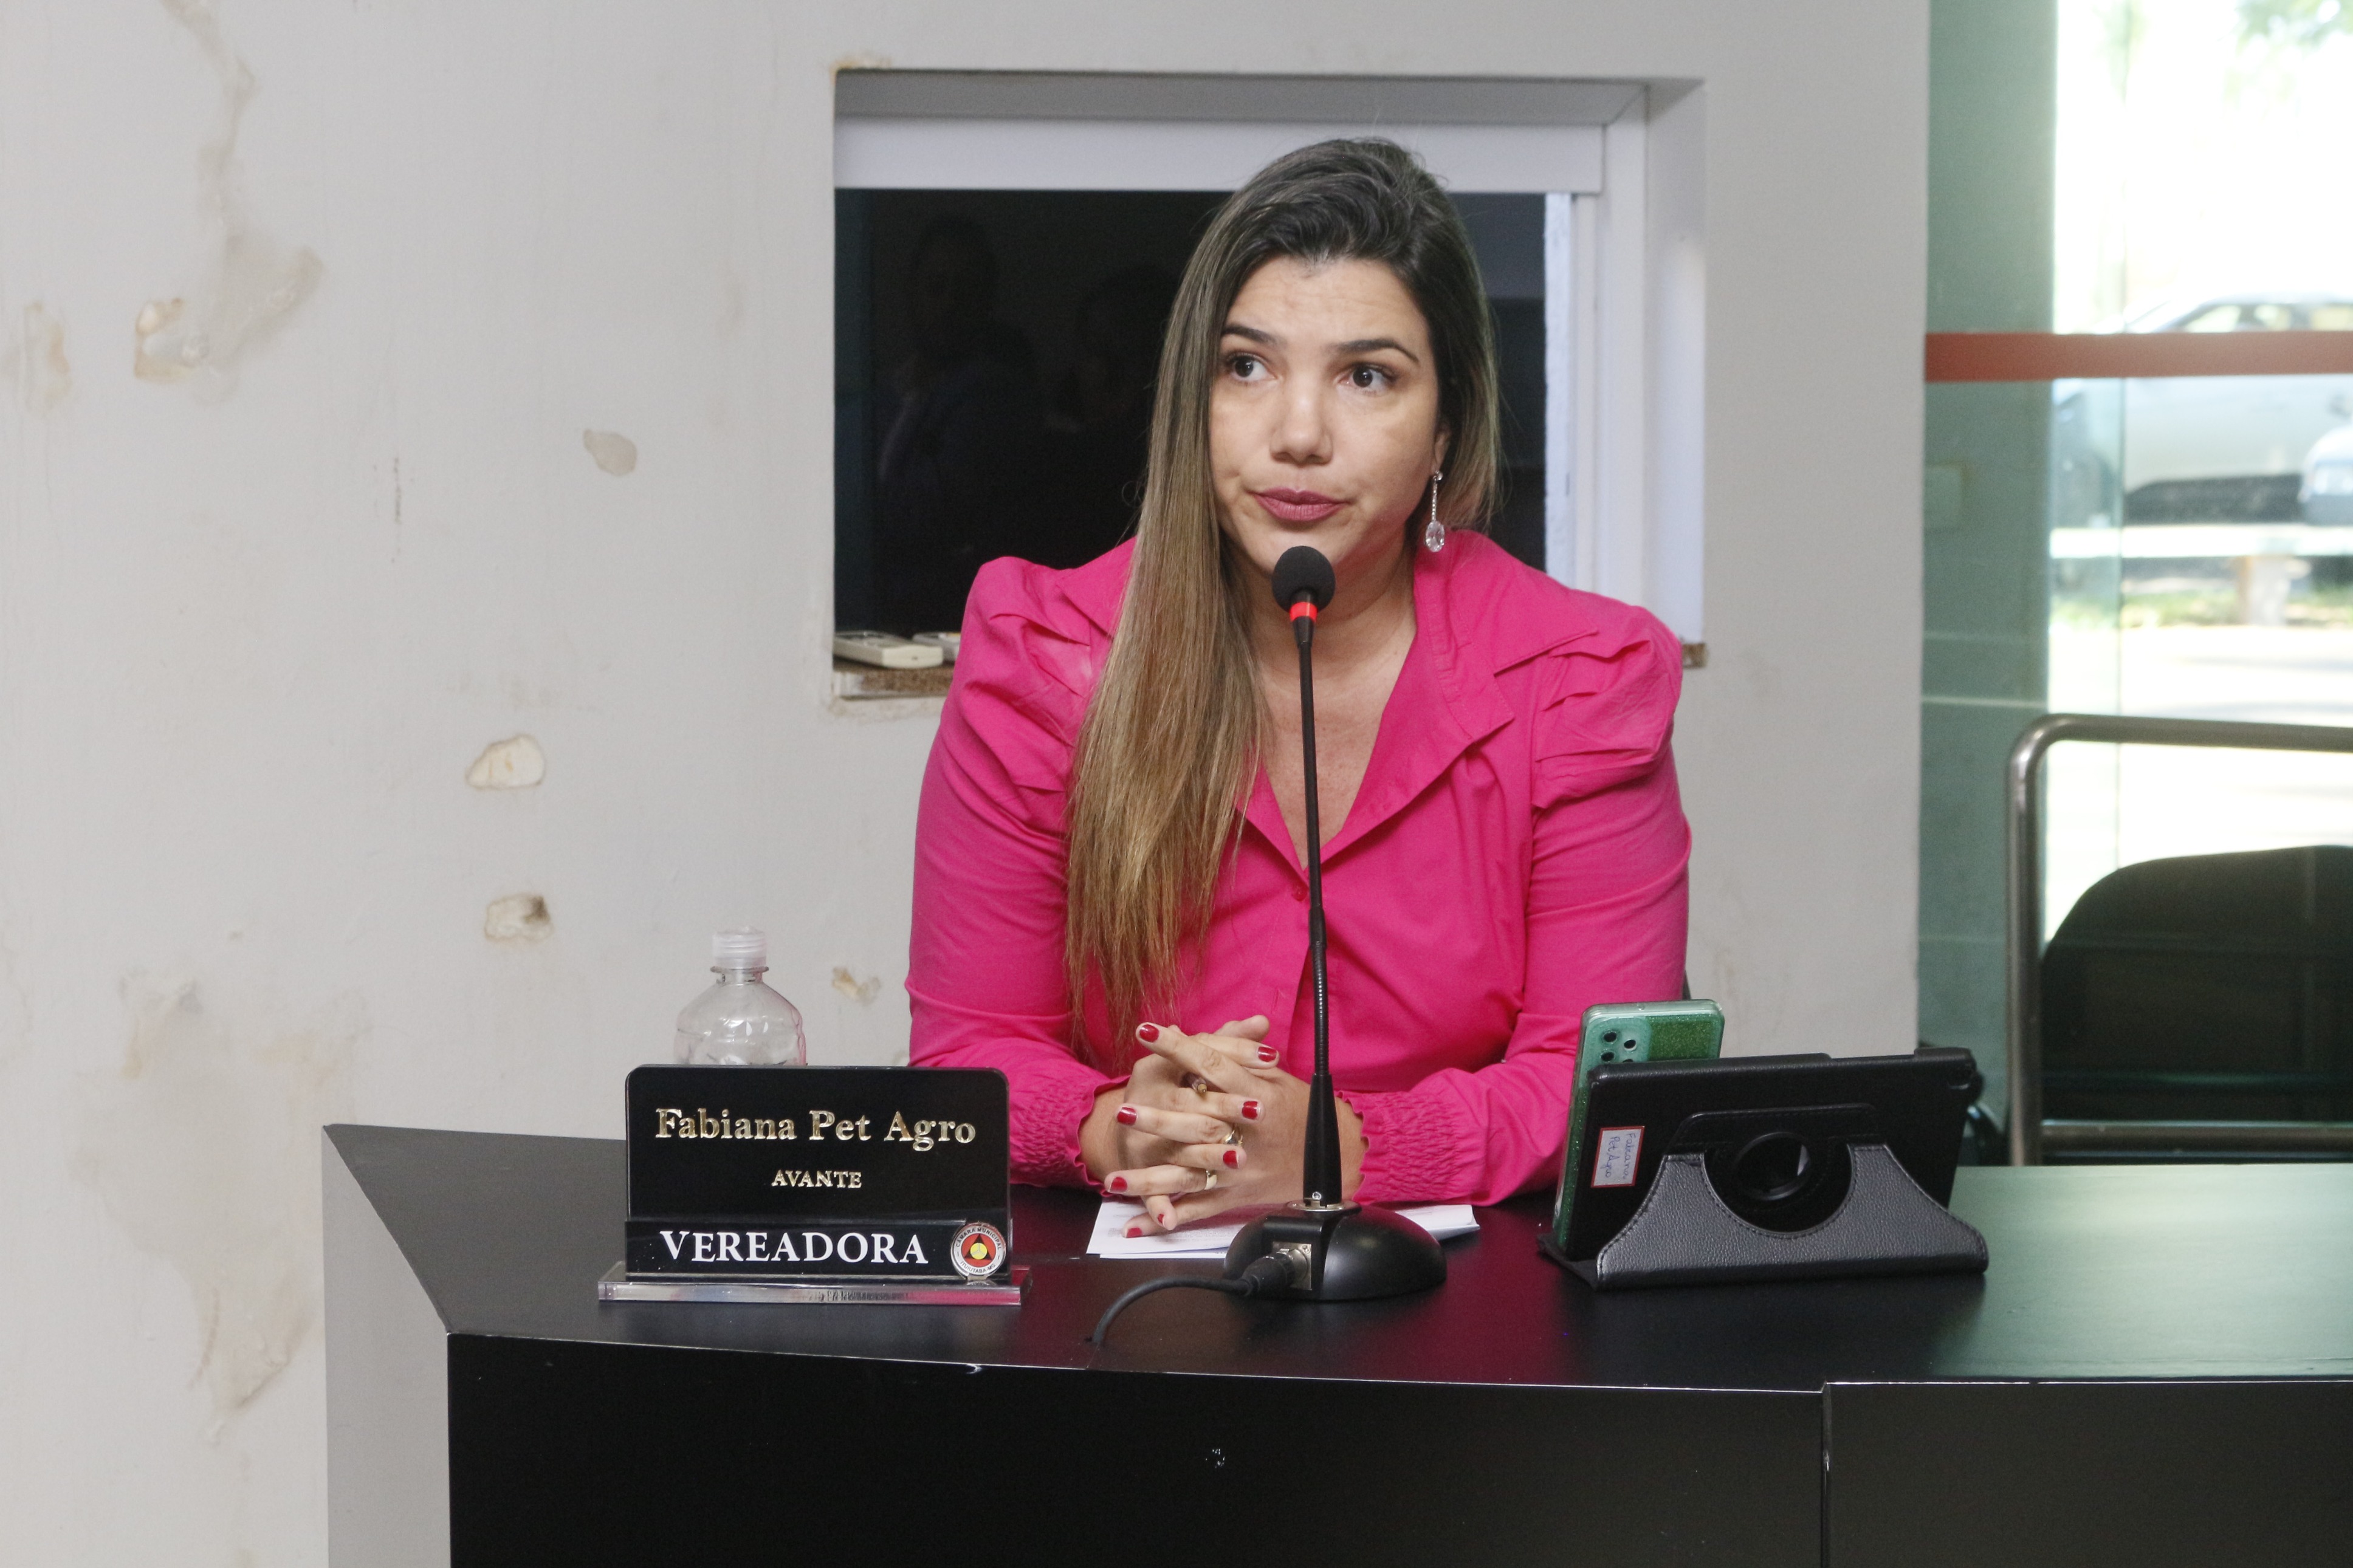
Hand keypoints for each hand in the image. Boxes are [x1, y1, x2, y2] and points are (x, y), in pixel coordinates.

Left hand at [1080, 1015, 1364, 1232]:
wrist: (1336, 1159)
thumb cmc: (1301, 1111)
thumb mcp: (1276, 1077)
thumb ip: (1240, 1053)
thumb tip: (1208, 1029)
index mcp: (1259, 1096)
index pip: (1212, 1066)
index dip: (1179, 1047)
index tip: (1147, 1031)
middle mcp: (1248, 1134)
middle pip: (1196, 1125)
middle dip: (1157, 1120)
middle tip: (1123, 1110)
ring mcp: (1240, 1170)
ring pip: (1188, 1176)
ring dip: (1149, 1180)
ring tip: (1113, 1180)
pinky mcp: (1236, 1197)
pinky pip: (1196, 1210)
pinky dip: (1166, 1218)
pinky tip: (1135, 1225)